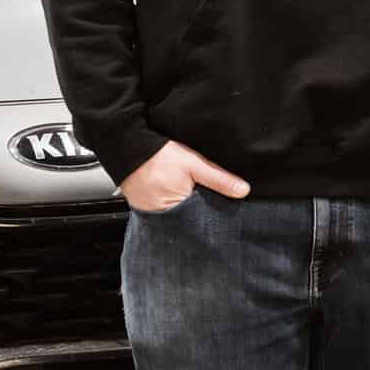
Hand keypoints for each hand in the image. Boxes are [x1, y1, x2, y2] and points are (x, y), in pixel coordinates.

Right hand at [121, 140, 248, 210]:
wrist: (127, 147)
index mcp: (177, 209)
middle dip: (201, 215)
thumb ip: (218, 179)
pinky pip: (163, 214)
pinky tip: (177, 198)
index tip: (223, 211)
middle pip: (190, 222)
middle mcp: (163, 217)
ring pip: (177, 218)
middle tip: (206, 203)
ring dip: (186, 212)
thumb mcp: (194, 164)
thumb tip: (242, 191)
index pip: (203, 220)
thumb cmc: (158, 155)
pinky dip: (172, 208)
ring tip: (190, 200)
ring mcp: (151, 215)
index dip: (214, 215)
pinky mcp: (144, 210)